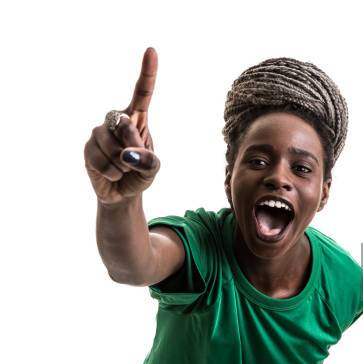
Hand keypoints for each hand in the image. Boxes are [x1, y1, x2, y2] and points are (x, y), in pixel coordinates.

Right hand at [84, 48, 159, 204]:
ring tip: (123, 168)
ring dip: (123, 164)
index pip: (142, 92)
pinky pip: (101, 160)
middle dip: (134, 146)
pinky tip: (113, 174)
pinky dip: (112, 172)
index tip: (151, 50)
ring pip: (113, 145)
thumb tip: (128, 154)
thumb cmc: (140, 174)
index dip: (148, 72)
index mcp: (137, 118)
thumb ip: (148, 160)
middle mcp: (117, 120)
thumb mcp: (153, 168)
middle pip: (125, 124)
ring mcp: (100, 132)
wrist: (122, 192)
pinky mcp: (88, 147)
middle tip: (135, 161)